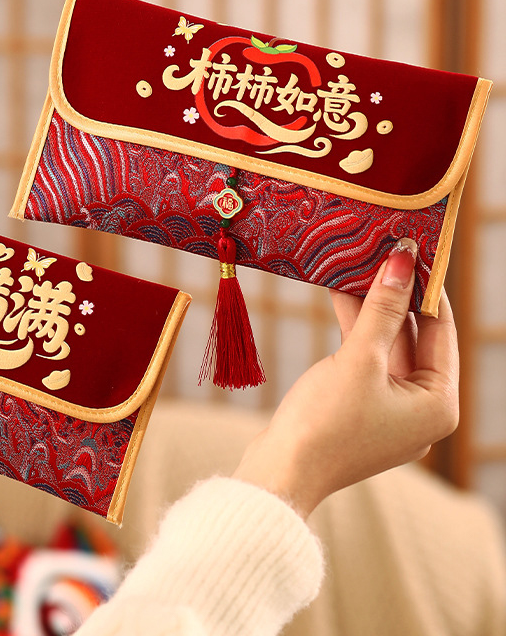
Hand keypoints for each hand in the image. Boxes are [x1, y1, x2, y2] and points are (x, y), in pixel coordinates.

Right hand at [234, 239, 458, 517]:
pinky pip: (365, 359)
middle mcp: (420, 408)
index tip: (413, 250)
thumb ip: (382, 309)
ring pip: (385, 345)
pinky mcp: (360, 408)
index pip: (441, 330)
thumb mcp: (358, 360)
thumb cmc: (325, 423)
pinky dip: (354, 331)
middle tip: (381, 252)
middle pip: (413, 337)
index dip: (426, 288)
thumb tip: (402, 261)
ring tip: (356, 265)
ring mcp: (389, 409)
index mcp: (438, 404)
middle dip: (393, 295)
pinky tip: (339, 296)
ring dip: (370, 309)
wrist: (281, 472)